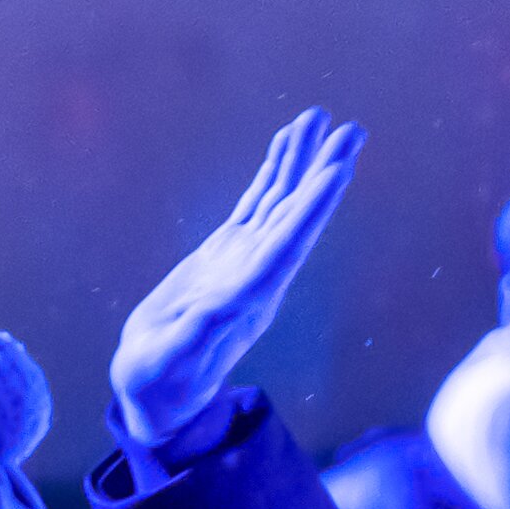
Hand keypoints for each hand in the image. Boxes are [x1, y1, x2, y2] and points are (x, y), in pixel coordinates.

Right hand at [109, 110, 364, 449]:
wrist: (157, 389)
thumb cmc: (157, 383)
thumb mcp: (165, 365)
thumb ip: (190, 341)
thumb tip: (212, 312)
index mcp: (247, 299)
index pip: (288, 246)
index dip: (312, 208)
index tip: (337, 170)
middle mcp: (258, 274)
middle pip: (297, 216)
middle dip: (323, 172)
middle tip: (352, 130)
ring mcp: (245, 260)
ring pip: (281, 201)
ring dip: (302, 161)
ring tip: (320, 119)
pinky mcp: (227, 252)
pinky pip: (257, 203)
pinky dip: (273, 173)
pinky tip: (285, 144)